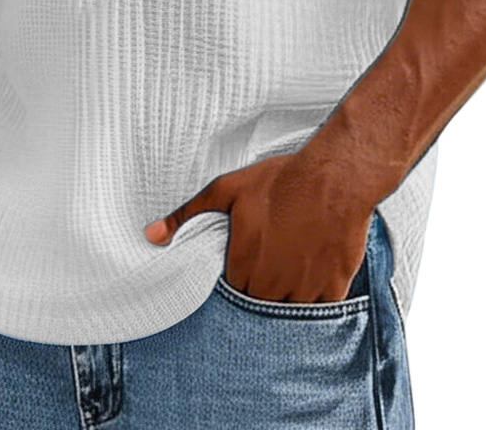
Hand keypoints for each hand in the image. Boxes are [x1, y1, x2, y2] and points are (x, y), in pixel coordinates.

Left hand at [143, 146, 376, 303]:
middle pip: (259, 302)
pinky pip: (323, 308)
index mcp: (243, 265)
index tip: (250, 259)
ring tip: (293, 265)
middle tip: (272, 258)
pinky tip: (316, 271)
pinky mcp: (333, 286)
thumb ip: (188, 214)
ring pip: (290, 310)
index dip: (241, 274)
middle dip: (263, 286)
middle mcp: (271, 283)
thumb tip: (151, 235)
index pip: (233, 290)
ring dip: (289, 294)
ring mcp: (304, 288)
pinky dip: (318, 296)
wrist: (333, 176)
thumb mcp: (227, 188)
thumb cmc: (281, 180)